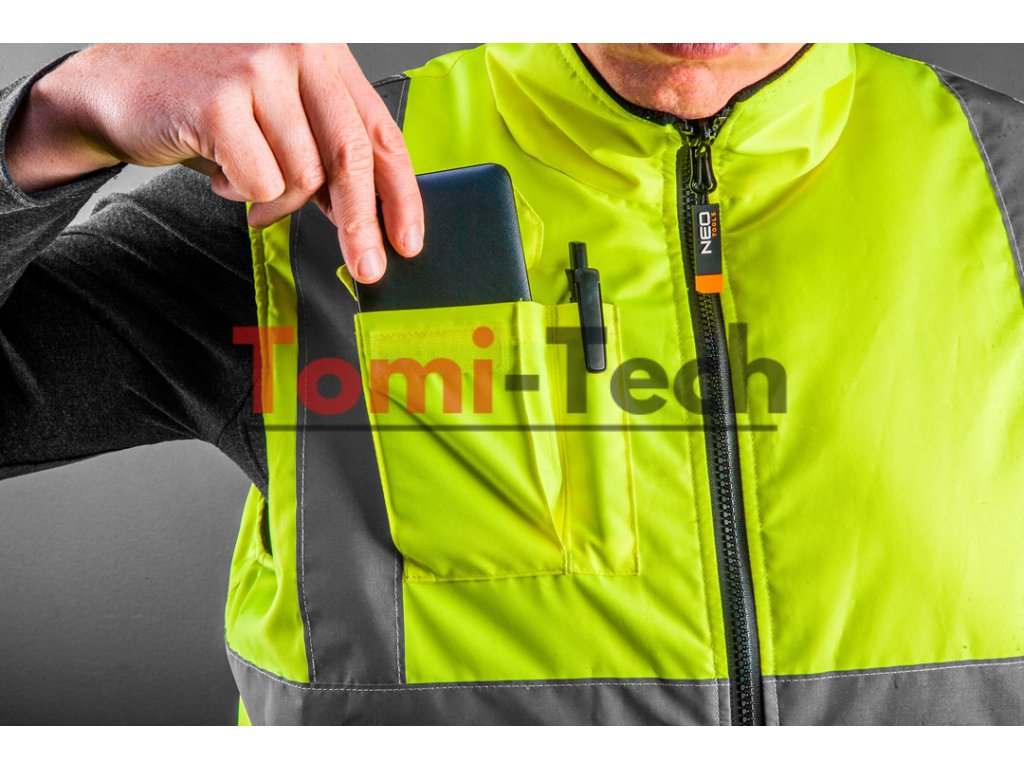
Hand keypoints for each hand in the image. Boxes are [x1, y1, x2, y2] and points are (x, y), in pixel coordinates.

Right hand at [4, 44, 422, 281]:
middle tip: (367, 267)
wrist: (117, 87)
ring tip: (244, 180)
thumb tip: (369, 217)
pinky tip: (221, 173)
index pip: (380, 130)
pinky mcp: (220, 100)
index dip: (401, 193)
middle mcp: (297, 48)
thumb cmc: (204, 103)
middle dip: (362, 224)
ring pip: (303, 176)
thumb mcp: (280, 115)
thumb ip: (323, 151)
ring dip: (276, 200)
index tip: (408, 240)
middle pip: (351, 155)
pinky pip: (260, 183)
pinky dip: (242, 194)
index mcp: (323, 51)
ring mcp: (258, 68)